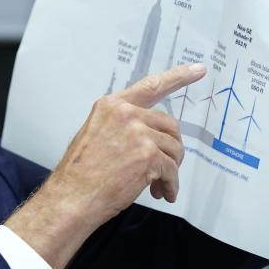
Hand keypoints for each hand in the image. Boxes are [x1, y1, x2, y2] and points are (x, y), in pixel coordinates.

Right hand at [5, 63, 206, 268]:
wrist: (71, 198)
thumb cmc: (80, 174)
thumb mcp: (95, 135)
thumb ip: (121, 126)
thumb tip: (150, 134)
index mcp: (112, 105)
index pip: (151, 85)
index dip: (178, 76)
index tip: (198, 69)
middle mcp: (126, 113)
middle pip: (169, 125)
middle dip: (171, 149)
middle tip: (164, 169)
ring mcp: (138, 132)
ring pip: (174, 149)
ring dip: (170, 170)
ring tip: (158, 186)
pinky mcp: (148, 154)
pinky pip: (172, 170)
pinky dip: (170, 185)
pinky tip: (162, 193)